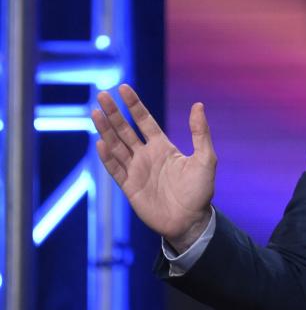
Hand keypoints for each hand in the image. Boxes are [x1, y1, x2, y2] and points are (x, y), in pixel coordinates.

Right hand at [92, 83, 216, 252]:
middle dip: (114, 113)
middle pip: (125, 130)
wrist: (191, 221)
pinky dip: (107, 157)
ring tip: (95, 112)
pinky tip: (100, 142)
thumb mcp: (205, 158)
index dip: (133, 105)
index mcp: (163, 146)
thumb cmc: (200, 190)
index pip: (144, 121)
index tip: (123, 88)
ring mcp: (136, 170)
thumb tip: (198, 105)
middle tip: (101, 95)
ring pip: (116, 146)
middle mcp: (147, 155)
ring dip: (105, 130)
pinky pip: (115, 169)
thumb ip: (200, 133)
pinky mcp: (129, 187)